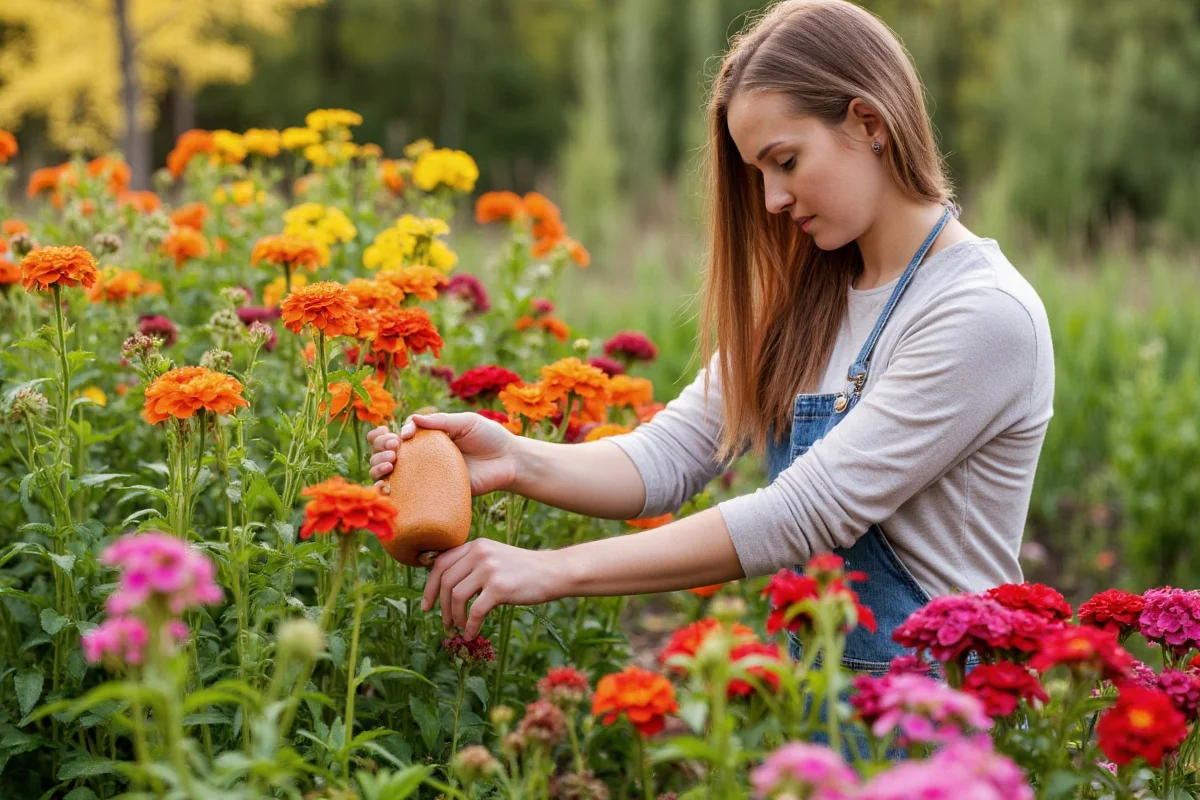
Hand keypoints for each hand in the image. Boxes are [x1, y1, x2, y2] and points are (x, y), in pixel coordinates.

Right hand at [366, 412, 522, 495]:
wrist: (509, 461)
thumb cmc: (490, 437)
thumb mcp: (466, 422)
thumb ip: (441, 421)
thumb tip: (412, 419)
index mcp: (427, 437)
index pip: (396, 436)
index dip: (386, 436)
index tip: (396, 437)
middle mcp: (422, 457)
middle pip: (386, 454)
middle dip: (379, 450)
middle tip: (393, 450)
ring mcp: (426, 476)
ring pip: (389, 474)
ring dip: (378, 468)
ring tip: (389, 464)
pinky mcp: (435, 494)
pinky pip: (407, 496)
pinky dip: (389, 493)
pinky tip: (385, 488)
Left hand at [421, 539, 566, 639]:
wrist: (552, 572)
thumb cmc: (522, 569)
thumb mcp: (495, 557)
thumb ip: (472, 563)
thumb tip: (444, 586)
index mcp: (475, 545)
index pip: (440, 564)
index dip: (430, 586)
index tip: (427, 605)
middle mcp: (480, 553)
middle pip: (446, 582)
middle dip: (441, 606)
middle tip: (445, 622)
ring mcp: (490, 570)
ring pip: (457, 597)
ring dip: (455, 617)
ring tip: (460, 627)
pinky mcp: (499, 588)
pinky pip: (475, 611)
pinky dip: (470, 626)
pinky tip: (471, 634)